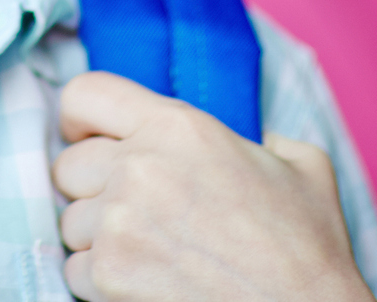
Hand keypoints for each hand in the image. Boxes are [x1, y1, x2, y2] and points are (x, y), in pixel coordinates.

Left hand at [51, 71, 372, 301]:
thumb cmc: (309, 249)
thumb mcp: (301, 165)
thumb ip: (261, 136)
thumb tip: (252, 135)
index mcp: (179, 126)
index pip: (86, 94)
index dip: (80, 118)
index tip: (87, 137)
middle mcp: (140, 165)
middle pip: (68, 165)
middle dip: (92, 189)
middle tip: (134, 212)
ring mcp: (119, 221)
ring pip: (71, 222)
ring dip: (99, 239)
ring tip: (150, 252)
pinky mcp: (109, 273)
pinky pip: (74, 270)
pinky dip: (100, 282)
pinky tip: (145, 283)